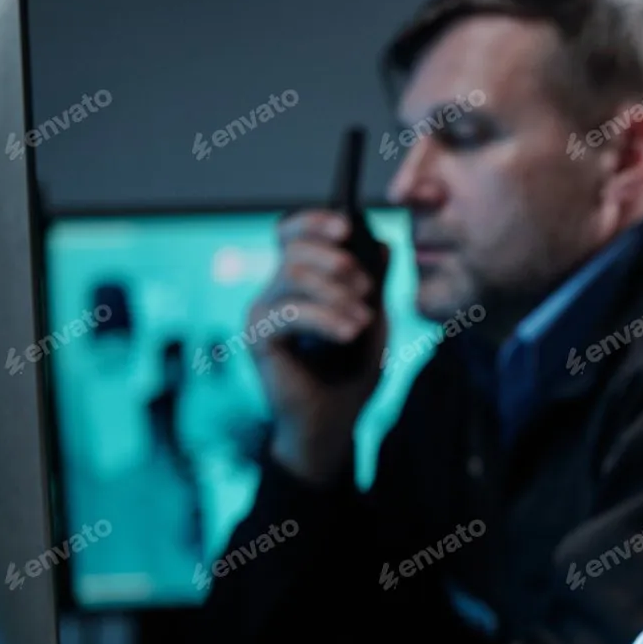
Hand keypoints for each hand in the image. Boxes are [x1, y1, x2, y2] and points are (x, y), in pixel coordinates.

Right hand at [252, 209, 389, 483]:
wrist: (336, 420)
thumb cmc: (350, 370)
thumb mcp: (372, 319)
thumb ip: (375, 283)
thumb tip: (383, 242)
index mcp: (298, 280)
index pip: (291, 233)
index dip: (314, 222)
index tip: (346, 228)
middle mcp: (274, 291)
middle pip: (293, 249)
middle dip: (336, 262)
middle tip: (366, 290)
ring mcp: (263, 313)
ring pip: (291, 276)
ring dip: (336, 295)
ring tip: (362, 322)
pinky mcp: (259, 339)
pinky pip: (288, 313)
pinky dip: (325, 319)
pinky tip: (349, 334)